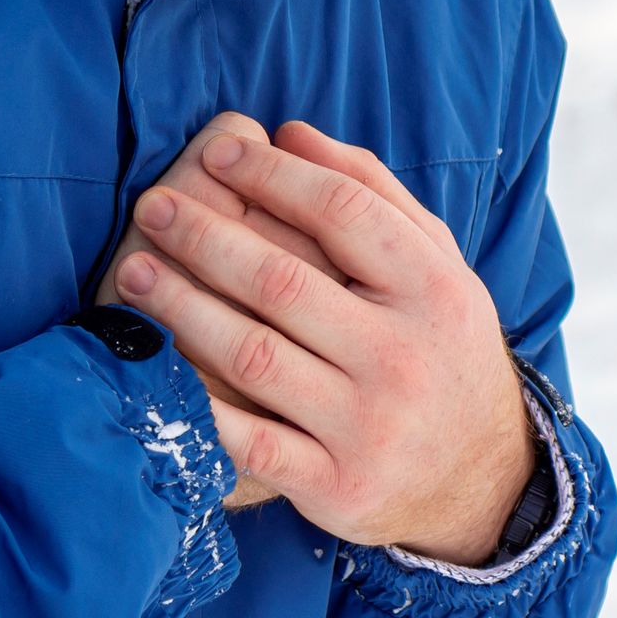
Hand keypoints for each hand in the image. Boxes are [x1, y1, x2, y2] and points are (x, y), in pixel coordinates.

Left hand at [116, 118, 532, 562]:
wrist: (481, 477)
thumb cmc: (441, 347)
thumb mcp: (437, 265)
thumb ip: (372, 192)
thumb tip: (289, 132)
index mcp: (434, 289)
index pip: (343, 211)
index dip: (272, 175)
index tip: (218, 153)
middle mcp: (403, 355)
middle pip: (283, 281)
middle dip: (206, 237)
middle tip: (154, 206)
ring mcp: (368, 425)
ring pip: (254, 356)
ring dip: (182, 308)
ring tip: (134, 272)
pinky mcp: (336, 485)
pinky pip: (248, 442)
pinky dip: (197, 403)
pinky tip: (154, 365)